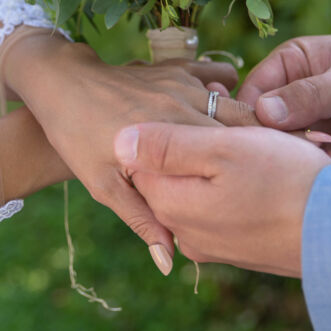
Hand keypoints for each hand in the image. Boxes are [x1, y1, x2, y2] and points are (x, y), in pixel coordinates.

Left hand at [4, 36, 257, 274]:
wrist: (60, 84)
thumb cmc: (77, 139)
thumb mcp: (105, 186)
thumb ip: (143, 220)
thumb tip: (168, 263)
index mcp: (172, 138)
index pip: (228, 153)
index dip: (253, 172)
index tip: (267, 189)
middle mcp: (184, 106)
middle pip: (239, 128)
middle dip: (257, 148)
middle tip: (271, 168)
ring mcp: (183, 83)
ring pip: (232, 104)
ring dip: (246, 123)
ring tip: (256, 145)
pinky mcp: (178, 68)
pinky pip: (216, 75)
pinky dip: (230, 90)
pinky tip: (231, 107)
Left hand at [115, 123, 330, 276]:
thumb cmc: (284, 183)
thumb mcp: (221, 151)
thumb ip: (165, 147)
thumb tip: (119, 141)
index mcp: (171, 202)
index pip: (140, 157)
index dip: (168, 121)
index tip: (202, 101)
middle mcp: (184, 229)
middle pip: (170, 173)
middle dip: (193, 138)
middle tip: (229, 110)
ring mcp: (211, 241)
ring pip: (199, 186)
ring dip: (217, 158)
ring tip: (252, 133)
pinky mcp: (237, 245)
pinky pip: (222, 204)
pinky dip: (234, 179)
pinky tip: (263, 161)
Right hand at [237, 35, 330, 169]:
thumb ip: (312, 95)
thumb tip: (262, 111)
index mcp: (292, 67)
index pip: (252, 94)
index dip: (249, 118)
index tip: (262, 138)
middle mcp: (296, 101)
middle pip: (263, 132)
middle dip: (279, 146)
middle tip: (311, 148)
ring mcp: (314, 133)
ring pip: (286, 157)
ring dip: (303, 164)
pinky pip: (312, 176)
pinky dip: (321, 179)